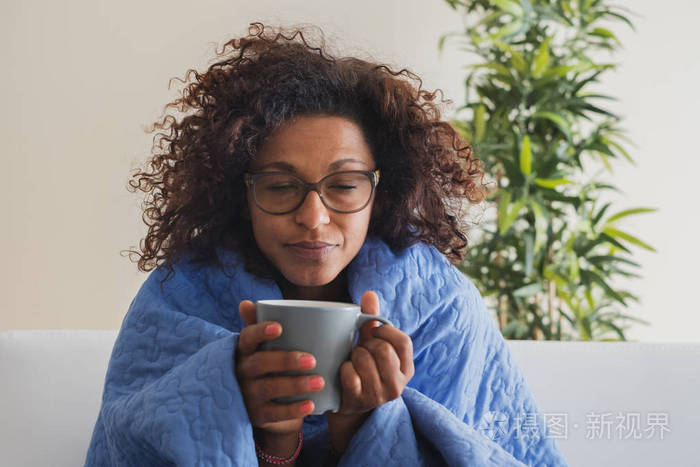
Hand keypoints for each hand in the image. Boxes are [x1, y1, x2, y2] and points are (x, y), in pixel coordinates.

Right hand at [235, 300, 323, 435]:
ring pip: (269, 388)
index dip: (261, 331)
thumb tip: (246, 302)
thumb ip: (261, 323)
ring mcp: (248, 394)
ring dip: (296, 385)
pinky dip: (293, 410)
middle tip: (312, 359)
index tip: (280, 327)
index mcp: (244, 350)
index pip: (247, 338)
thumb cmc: (265, 364)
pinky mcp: (257, 415)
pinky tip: (311, 405)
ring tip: (320, 381)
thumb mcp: (261, 346)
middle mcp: (242, 371)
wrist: (258, 402)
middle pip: (260, 364)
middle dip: (286, 360)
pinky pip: (274, 413)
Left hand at [334, 291, 414, 414]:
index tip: (374, 332)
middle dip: (367, 344)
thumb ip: (372, 319)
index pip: (403, 342)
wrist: (347, 401)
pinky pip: (350, 375)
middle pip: (384, 350)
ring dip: (354, 355)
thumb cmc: (363, 365)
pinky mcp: (359, 401)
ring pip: (365, 360)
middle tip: (361, 348)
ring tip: (353, 360)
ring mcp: (379, 395)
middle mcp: (397, 385)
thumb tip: (369, 293)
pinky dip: (343, 369)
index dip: (385, 331)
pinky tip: (344, 371)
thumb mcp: (371, 343)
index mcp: (406, 368)